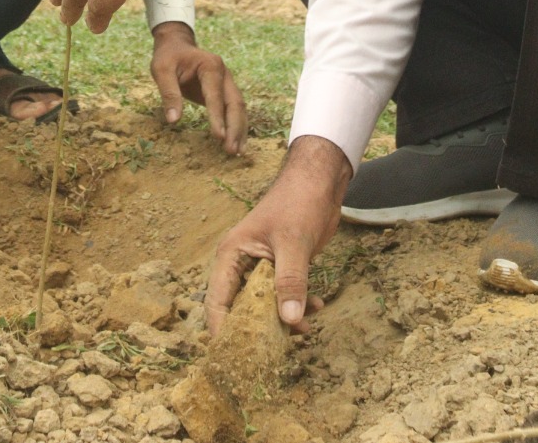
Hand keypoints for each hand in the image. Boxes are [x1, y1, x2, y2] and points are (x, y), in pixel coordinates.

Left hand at [149, 22, 246, 153]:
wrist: (177, 46)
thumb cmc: (168, 57)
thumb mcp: (161, 70)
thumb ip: (169, 93)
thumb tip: (173, 121)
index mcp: (210, 66)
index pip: (215, 95)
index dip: (217, 116)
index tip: (218, 137)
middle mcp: (224, 74)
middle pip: (235, 103)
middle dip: (234, 128)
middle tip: (230, 150)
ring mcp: (227, 83)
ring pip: (239, 108)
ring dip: (239, 130)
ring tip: (236, 152)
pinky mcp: (225, 92)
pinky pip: (234, 110)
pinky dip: (237, 127)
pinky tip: (237, 144)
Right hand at [205, 135, 351, 335]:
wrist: (319, 182)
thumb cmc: (298, 203)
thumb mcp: (294, 243)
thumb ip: (290, 282)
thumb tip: (290, 321)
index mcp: (232, 255)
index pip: (217, 301)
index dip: (222, 329)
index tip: (233, 355)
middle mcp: (241, 264)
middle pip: (240, 309)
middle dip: (258, 329)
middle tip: (278, 348)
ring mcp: (261, 268)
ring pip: (264, 306)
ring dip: (283, 319)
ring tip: (307, 328)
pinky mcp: (280, 269)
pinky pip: (282, 296)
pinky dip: (298, 306)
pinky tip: (318, 307)